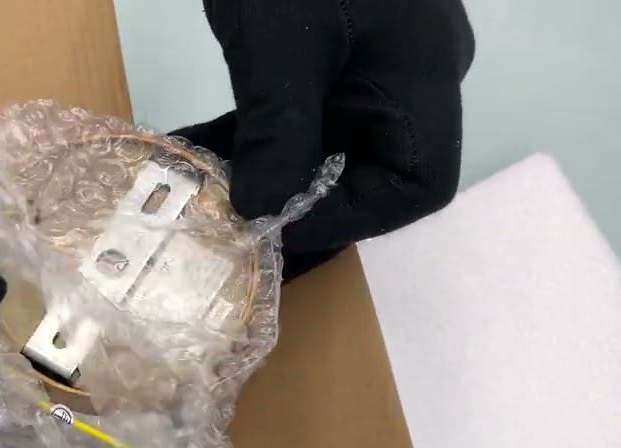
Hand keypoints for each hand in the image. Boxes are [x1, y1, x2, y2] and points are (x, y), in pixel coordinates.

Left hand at [176, 0, 474, 277]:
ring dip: (266, 170)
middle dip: (298, 202)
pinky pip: (300, 107)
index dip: (351, 220)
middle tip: (230, 230)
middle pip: (369, 168)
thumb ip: (278, 134)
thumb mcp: (279, 49)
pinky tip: (196, 149)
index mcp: (424, 76)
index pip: (418, 184)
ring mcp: (369, 58)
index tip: (277, 230)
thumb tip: (259, 216)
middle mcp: (408, 76)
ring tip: (200, 197)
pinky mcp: (327, 45)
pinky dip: (253, 132)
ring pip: (327, 142)